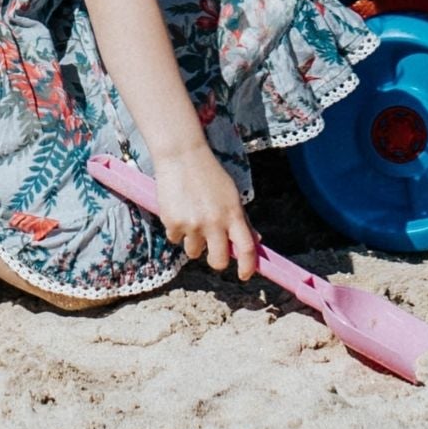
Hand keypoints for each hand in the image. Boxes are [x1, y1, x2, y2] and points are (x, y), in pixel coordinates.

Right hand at [151, 146, 256, 280]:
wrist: (180, 154)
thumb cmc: (208, 172)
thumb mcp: (230, 193)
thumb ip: (241, 219)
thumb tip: (255, 241)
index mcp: (233, 213)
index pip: (246, 249)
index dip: (248, 267)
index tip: (244, 275)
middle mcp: (214, 222)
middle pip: (219, 261)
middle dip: (217, 261)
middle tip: (212, 251)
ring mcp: (193, 224)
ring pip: (194, 252)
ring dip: (193, 242)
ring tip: (190, 217)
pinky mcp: (173, 222)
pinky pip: (175, 238)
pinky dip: (176, 229)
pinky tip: (177, 208)